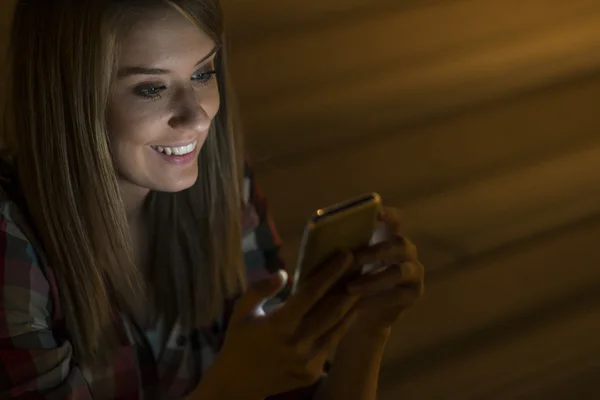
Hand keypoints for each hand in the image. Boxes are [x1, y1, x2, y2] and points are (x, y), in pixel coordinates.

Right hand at [210, 253, 361, 398]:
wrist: (238, 384)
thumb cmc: (238, 342)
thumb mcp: (240, 312)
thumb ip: (259, 289)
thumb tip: (283, 273)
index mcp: (278, 326)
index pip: (310, 294)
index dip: (330, 273)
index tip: (346, 256)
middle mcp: (297, 344)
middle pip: (332, 310)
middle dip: (349, 286)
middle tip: (361, 266)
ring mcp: (308, 361)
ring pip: (337, 327)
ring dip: (352, 305)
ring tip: (362, 285)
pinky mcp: (314, 372)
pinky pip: (331, 343)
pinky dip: (342, 325)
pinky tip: (351, 310)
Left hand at [346, 207, 424, 333]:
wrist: (361, 316)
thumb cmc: (347, 281)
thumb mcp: (341, 265)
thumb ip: (338, 252)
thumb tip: (318, 240)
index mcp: (388, 236)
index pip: (395, 219)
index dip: (387, 214)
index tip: (375, 213)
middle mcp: (406, 251)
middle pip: (399, 243)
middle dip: (376, 250)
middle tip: (354, 258)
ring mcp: (414, 271)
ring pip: (398, 271)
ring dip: (373, 279)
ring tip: (350, 288)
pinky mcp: (414, 293)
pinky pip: (398, 295)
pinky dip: (376, 299)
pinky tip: (358, 304)